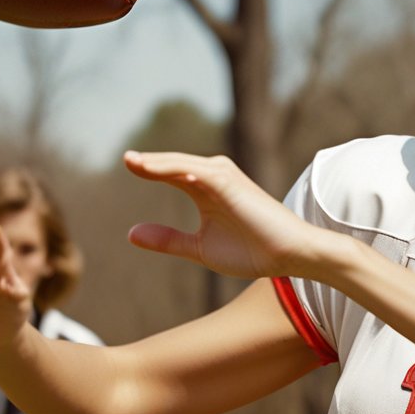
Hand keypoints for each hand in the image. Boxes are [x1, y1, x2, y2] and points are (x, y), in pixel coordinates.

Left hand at [123, 151, 339, 279]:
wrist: (289, 254)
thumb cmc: (252, 251)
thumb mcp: (200, 248)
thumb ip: (169, 240)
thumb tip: (131, 233)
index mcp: (206, 189)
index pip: (170, 173)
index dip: (149, 169)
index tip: (127, 166)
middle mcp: (214, 176)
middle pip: (173, 164)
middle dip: (149, 162)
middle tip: (125, 158)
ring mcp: (222, 176)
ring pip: (180, 164)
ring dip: (156, 162)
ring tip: (132, 162)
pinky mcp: (228, 181)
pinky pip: (192, 171)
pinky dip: (171, 168)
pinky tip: (151, 169)